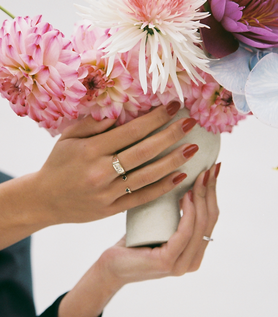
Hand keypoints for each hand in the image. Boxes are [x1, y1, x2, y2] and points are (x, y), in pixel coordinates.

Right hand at [0, 101, 198, 247]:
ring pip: (147, 176)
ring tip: (193, 148)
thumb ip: (91, 124)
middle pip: (144, 152)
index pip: (130, 131)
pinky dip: (163, 187)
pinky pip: (142, 198)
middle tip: (191, 123)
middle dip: (171, 135)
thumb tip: (119, 113)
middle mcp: (101, 172)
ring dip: (173, 161)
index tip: (173, 107)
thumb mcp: (67, 138)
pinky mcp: (112, 209)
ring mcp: (108, 193)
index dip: (154, 118)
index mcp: (90, 151)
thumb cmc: (58, 164)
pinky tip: (180, 176)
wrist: (44, 200)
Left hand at [97, 163, 219, 288]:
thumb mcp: (159, 222)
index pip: (211, 218)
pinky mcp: (168, 262)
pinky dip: (189, 213)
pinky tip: (187, 196)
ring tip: (200, 175)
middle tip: (210, 168)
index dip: (213, 192)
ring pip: (200, 225)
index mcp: (194, 252)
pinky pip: (184, 234)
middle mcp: (193, 261)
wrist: (112, 265)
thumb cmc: (134, 241)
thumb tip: (183, 177)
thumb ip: (174, 211)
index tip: (213, 169)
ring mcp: (181, 264)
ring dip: (201, 197)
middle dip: (210, 191)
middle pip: (209, 220)